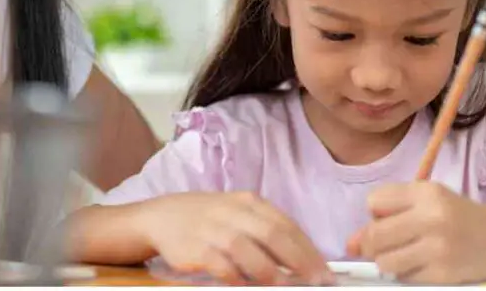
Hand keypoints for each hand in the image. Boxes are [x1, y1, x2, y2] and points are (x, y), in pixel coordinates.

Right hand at [138, 192, 333, 284]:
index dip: (308, 249)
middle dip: (298, 260)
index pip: (286, 225)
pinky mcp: (194, 248)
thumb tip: (301, 257)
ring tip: (287, 285)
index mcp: (249, 202)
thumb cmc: (208, 217)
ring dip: (269, 269)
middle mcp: (233, 212)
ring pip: (246, 248)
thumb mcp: (238, 213)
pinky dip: (235, 275)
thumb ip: (266, 230)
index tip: (324, 270)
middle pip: (272, 234)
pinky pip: (218, 263)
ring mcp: (212, 229)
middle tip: (316, 280)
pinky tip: (247, 284)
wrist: (162, 216)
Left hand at [346, 182, 485, 284]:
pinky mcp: (443, 275)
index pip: (373, 202)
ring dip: (389, 261)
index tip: (390, 217)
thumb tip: (350, 245)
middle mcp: (432, 218)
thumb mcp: (428, 200)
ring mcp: (438, 249)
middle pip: (374, 235)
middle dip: (374, 243)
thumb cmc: (458, 216)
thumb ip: (388, 212)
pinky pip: (404, 279)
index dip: (376, 213)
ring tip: (408, 253)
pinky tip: (423, 264)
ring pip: (385, 262)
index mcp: (427, 192)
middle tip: (390, 243)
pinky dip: (407, 274)